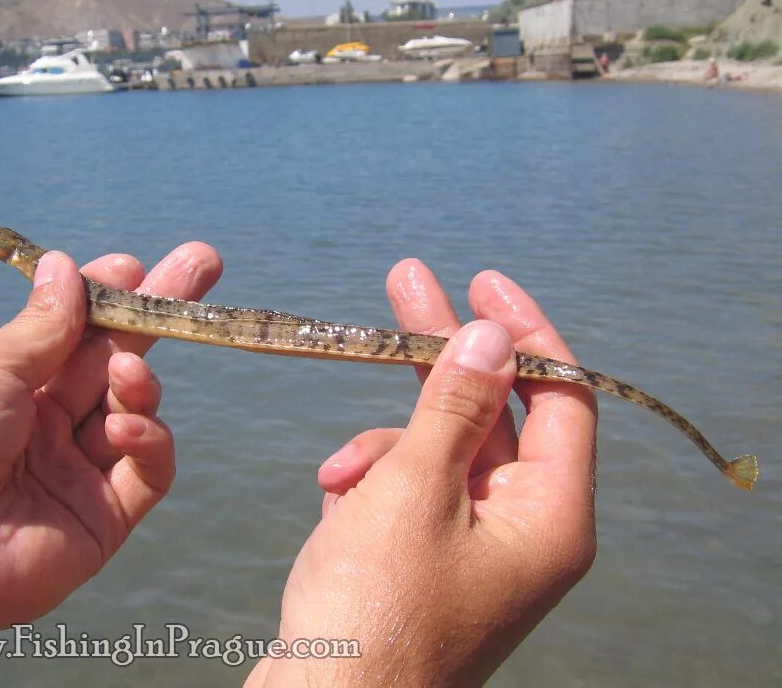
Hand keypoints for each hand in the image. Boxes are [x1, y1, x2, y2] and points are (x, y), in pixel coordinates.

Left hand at [0, 243, 220, 685]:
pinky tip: (124, 425)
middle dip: (159, 312)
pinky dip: (150, 439)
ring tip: (128, 370)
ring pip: (137, 410)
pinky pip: (148, 471)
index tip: (134, 264)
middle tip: (202, 263)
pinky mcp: (104, 519)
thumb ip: (45, 325)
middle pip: (119, 360)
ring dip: (142, 381)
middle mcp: (52, 426)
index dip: (109, 297)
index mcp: (17, 386)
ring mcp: (80, 472)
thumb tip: (65, 264)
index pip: (78, 333)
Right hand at [247, 263, 596, 686]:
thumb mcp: (414, 490)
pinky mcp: (427, 559)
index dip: (524, 332)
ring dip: (383, 448)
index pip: (560, 396)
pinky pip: (408, 491)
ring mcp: (473, 546)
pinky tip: (335, 503)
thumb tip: (493, 335)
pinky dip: (369, 484)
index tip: (482, 281)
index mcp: (549, 517)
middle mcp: (523, 529)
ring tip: (337, 481)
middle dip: (441, 355)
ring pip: (437, 451)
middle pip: (491, 413)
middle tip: (406, 283)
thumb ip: (454, 405)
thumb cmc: (375, 612)